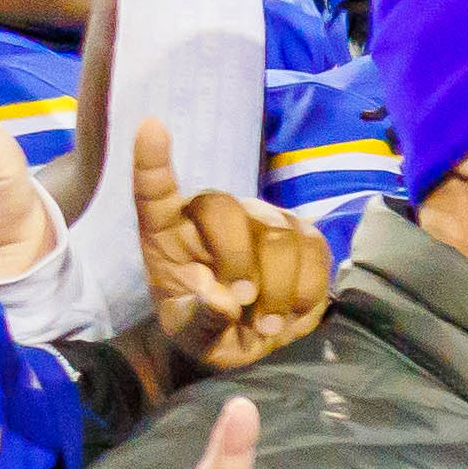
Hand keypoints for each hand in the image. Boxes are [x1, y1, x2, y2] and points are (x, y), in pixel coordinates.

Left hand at [130, 123, 332, 369]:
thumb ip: (199, 320)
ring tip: (268, 325)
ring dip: (279, 289)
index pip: (155, 191)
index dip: (153, 161)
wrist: (245, 340)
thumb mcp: (190, 335)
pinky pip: (316, 250)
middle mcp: (214, 215)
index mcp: (168, 233)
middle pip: (229, 212)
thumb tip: (222, 300)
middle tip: (244, 306)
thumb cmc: (204, 329)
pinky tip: (291, 312)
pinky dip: (308, 290)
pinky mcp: (302, 235)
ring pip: (281, 236)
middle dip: (240, 264)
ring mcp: (261, 220)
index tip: (151, 128)